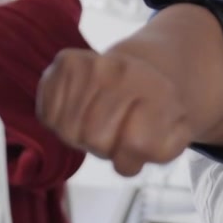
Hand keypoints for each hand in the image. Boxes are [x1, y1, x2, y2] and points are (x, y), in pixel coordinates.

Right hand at [37, 48, 192, 175]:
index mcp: (158, 93)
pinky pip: (48, 112)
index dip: (129, 159)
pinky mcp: (65, 61)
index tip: (135, 146)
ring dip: (81, 134)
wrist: (145, 74)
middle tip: (115, 131)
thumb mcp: (174, 136)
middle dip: (104, 145)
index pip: (134, 143)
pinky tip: (77, 108)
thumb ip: (165, 149)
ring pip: (69, 129)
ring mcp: (94, 64)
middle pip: (95, 139)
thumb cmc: (154, 115)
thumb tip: (128, 161)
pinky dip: (59, 118)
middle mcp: (125, 72)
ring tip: (97, 120)